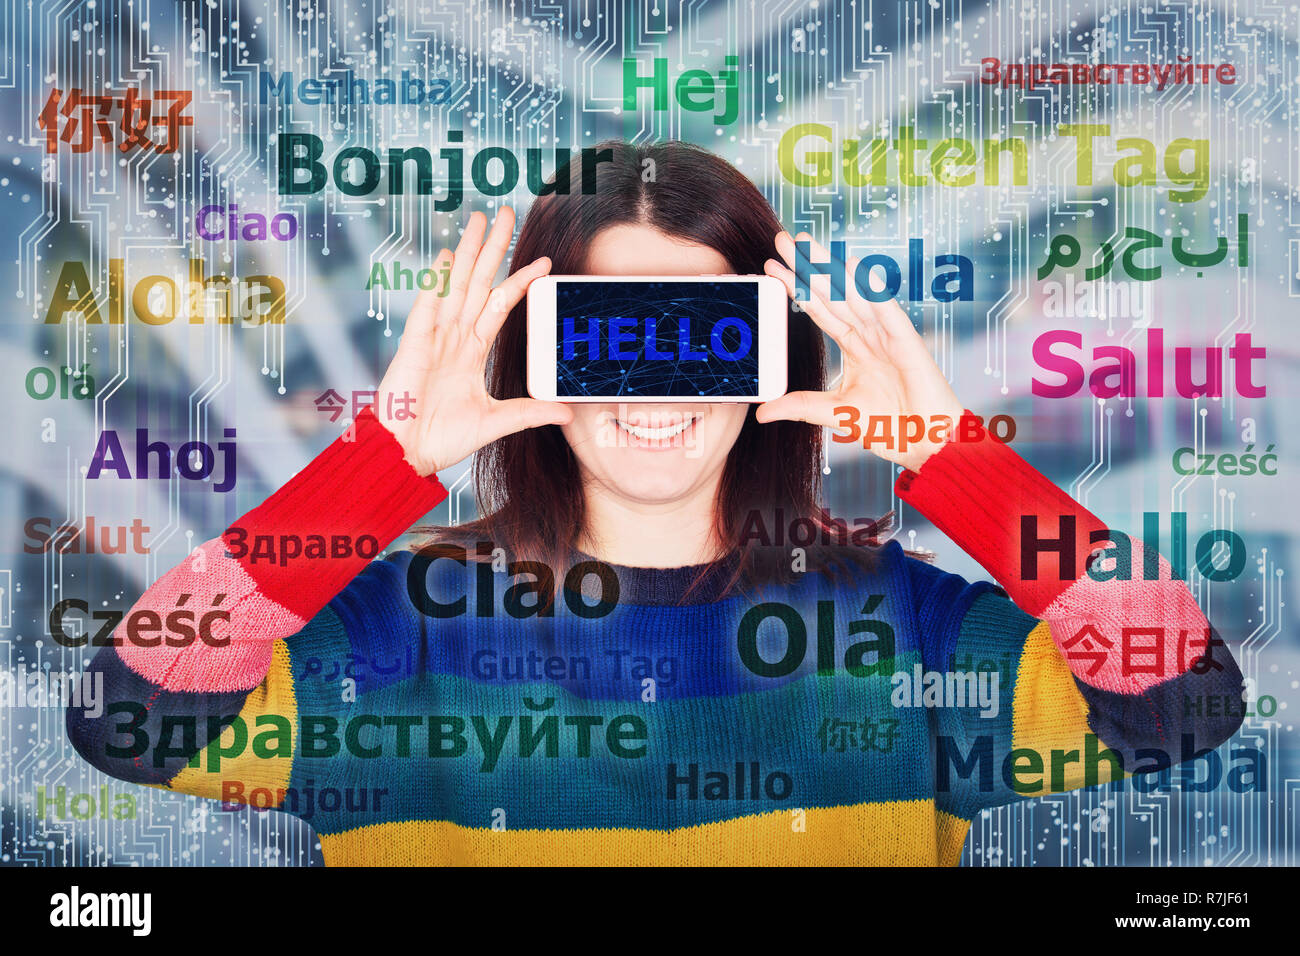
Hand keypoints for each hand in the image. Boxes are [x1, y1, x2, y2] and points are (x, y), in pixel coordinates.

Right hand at [376, 207, 571, 475]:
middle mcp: (455, 337)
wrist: (407, 453)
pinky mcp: (415, 345)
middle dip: (492, 249)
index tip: (543, 263)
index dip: (520, 282)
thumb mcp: (497, 422)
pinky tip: (448, 256)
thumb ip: (530, 413)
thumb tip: (568, 413)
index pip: (500, 305)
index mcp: (471, 351)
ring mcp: (434, 338)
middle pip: (478, 283)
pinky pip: (428, 306)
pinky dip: (438, 281)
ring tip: (479, 220)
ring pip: (457, 285)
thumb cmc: (442, 438)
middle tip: (505, 214)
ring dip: (469, 253)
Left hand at [756, 231, 965, 472]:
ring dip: (830, 268)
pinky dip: (870, 287)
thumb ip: (800, 406)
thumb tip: (762, 412)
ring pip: (854, 294)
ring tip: (805, 245)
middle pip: (832, 294)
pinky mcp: (907, 342)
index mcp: (854, 347)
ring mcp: (888, 335)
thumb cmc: (890, 428)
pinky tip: (851, 266)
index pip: (819, 310)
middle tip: (782, 239)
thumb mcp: (835, 413)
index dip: (797, 287)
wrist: (927, 444)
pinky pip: (886, 309)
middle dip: (807, 267)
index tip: (772, 268)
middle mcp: (869, 334)